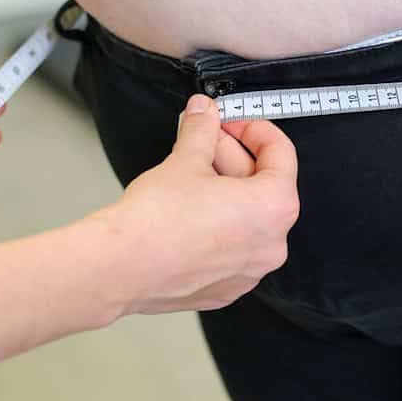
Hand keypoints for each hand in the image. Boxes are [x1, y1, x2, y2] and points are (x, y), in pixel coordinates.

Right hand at [93, 96, 300, 314]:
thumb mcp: (185, 159)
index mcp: (274, 208)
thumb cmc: (156, 222)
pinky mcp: (224, 287)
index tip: (231, 122)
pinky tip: (188, 207)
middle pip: (262, 185)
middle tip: (204, 139)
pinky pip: (230, 246)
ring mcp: (248, 271)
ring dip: (223, 189)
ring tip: (190, 171)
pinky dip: (216, 223)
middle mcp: (271, 244)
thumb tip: (204, 113)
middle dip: (231, 156)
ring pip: (246, 217)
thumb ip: (203, 130)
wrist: (120, 267)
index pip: (281, 153)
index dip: (253, 128)